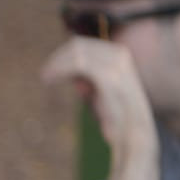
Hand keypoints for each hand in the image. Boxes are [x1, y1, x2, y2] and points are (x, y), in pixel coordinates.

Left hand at [39, 37, 155, 156]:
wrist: (134, 135)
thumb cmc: (117, 118)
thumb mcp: (100, 94)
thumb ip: (88, 81)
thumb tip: (73, 76)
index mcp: (119, 55)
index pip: (85, 45)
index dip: (64, 55)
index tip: (50, 70)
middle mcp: (119, 55)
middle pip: (79, 45)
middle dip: (58, 58)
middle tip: (44, 75)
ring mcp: (116, 65)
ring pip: (77, 52)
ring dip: (57, 63)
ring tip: (45, 78)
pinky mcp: (109, 77)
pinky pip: (79, 64)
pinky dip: (60, 69)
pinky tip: (49, 80)